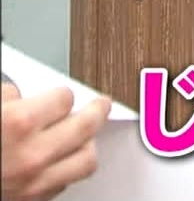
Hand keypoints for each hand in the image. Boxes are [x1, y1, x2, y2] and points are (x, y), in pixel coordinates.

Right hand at [1, 83, 110, 200]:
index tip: (62, 94)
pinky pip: (63, 184)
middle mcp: (32, 155)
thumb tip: (20, 94)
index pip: (65, 98)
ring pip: (86, 160)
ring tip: (84, 135)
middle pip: (87, 126)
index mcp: (17, 124)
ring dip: (87, 145)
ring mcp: (34, 183)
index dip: (62, 93)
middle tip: (99, 105)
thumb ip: (5, 98)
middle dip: (95, 111)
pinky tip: (59, 161)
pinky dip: (65, 171)